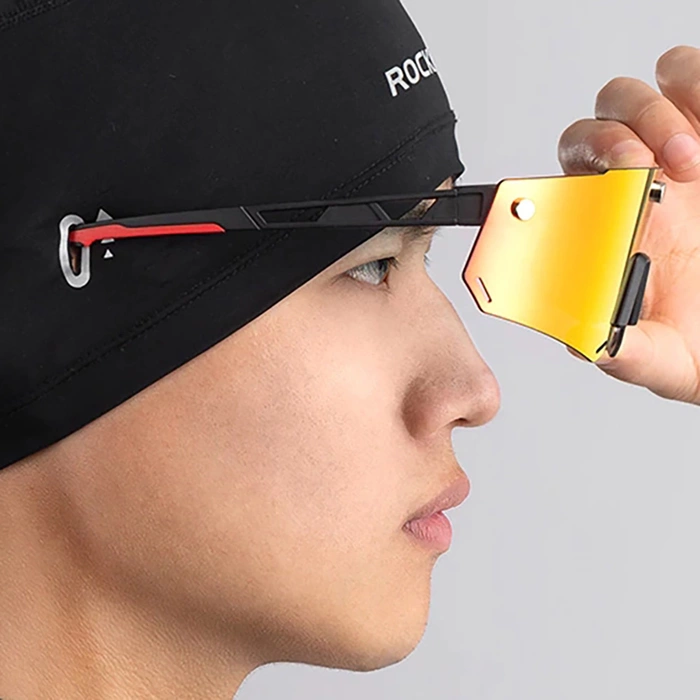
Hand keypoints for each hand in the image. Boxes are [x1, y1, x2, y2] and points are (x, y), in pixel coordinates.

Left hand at [558, 45, 699, 404]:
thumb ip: (624, 352)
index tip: (603, 182)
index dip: (580, 163)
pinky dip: (698, 89)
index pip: (570, 172)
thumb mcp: (661, 356)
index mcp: (605, 228)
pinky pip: (695, 83)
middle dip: (620, 133)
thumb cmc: (694, 336)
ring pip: (647, 90)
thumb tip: (586, 344)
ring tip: (690, 160)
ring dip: (660, 112)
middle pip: (602, 121)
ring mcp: (677, 154)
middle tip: (648, 168)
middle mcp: (633, 184)